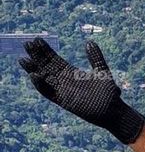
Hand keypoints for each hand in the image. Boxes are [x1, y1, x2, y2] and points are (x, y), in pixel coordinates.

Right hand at [18, 37, 144, 144]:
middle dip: (37, 56)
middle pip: (47, 67)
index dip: (46, 51)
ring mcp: (63, 92)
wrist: (114, 111)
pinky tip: (34, 75)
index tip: (37, 39)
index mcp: (72, 74)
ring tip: (23, 59)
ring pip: (45, 79)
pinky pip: (49, 93)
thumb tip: (88, 41)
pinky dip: (41, 85)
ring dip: (34, 69)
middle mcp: (65, 82)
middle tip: (27, 43)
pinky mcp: (64, 102)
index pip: (55, 60)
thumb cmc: (109, 93)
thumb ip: (95, 57)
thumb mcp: (102, 71)